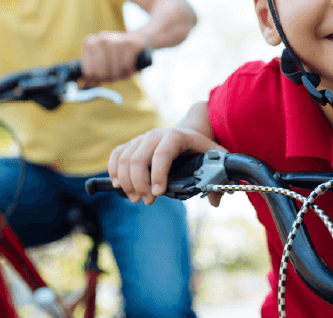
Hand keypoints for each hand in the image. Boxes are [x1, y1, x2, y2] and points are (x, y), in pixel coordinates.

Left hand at [80, 31, 148, 88]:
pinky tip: (131, 66)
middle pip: (100, 73)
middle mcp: (101, 40)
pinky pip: (126, 68)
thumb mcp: (102, 62)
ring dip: (120, 75)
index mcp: (90, 43)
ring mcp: (116, 40)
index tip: (102, 80)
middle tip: (115, 76)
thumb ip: (92, 74)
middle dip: (109, 78)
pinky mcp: (131, 44)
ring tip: (124, 69)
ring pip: (114, 72)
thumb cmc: (118, 55)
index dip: (95, 81)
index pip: (88, 72)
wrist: (140, 39)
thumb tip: (83, 88)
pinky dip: (129, 72)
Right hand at [108, 126, 226, 206]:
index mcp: (176, 136)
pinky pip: (116, 155)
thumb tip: (215, 200)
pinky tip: (118, 186)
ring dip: (126, 182)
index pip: (162, 154)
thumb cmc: (200, 147)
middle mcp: (156, 135)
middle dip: (140, 184)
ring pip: (124, 159)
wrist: (189, 130)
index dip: (158, 175)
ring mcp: (141, 139)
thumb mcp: (214, 156)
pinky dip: (113, 171)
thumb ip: (219, 177)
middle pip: (138, 159)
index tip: (158, 194)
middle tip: (148, 201)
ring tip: (136, 198)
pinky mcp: (131, 144)